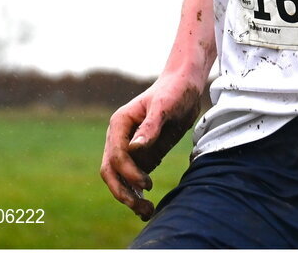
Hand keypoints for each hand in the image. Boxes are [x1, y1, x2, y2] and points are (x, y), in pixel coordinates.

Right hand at [100, 74, 202, 219]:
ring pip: (121, 179)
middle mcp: (119, 137)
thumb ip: (150, 126)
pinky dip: (138, 193)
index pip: (116, 156)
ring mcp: (130, 148)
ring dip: (130, 197)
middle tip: (141, 206)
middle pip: (111, 172)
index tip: (148, 183)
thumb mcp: (165, 105)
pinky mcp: (143, 155)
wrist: (186, 85)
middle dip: (123, 192)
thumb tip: (134, 148)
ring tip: (146, 211)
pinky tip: (147, 206)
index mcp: (120, 124)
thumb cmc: (174, 90)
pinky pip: (134, 178)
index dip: (129, 173)